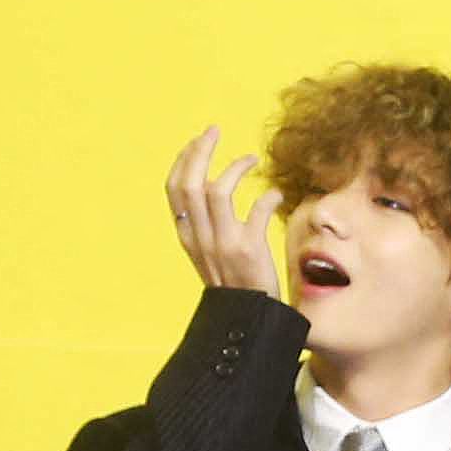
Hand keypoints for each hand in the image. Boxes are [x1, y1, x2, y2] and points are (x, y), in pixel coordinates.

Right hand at [167, 126, 283, 295]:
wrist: (250, 318)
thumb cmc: (235, 283)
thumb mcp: (210, 252)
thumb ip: (206, 224)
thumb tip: (208, 191)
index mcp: (187, 235)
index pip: (175, 188)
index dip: (184, 160)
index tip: (198, 141)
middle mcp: (200, 237)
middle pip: (189, 183)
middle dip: (199, 151)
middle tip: (214, 132)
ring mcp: (223, 244)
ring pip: (216, 192)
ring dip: (235, 168)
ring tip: (252, 159)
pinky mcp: (249, 252)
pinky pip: (255, 213)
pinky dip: (266, 198)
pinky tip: (276, 194)